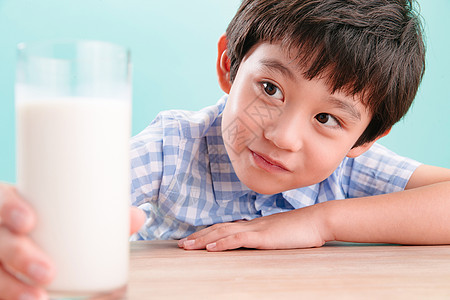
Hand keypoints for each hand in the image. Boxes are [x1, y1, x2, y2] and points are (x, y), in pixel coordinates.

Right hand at [0, 183, 145, 299]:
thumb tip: (139, 217)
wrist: (31, 228)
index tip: (29, 221)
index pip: (2, 200)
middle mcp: (0, 229)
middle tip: (48, 271)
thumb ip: (102, 214)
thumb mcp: (68, 212)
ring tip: (38, 297)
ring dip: (12, 286)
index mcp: (12, 204)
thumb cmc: (52, 218)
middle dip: (19, 256)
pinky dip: (8, 296)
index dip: (10, 208)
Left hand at [178, 203, 332, 250]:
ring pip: (224, 233)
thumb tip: (259, 242)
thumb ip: (267, 237)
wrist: (318, 220)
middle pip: (219, 229)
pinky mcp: (264, 236)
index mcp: (255, 225)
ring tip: (188, 246)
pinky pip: (239, 239)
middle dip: (199, 237)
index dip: (209, 234)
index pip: (226, 228)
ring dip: (204, 240)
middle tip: (182, 245)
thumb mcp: (280, 234)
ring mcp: (257, 229)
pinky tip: (211, 248)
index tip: (194, 240)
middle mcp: (252, 225)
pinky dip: (223, 243)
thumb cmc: (303, 229)